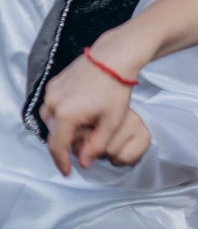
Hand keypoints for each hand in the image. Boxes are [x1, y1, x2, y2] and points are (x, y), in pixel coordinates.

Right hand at [40, 54, 153, 173]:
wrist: (114, 57)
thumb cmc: (116, 88)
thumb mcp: (112, 121)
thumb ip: (96, 145)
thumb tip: (84, 163)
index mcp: (66, 115)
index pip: (57, 146)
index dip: (61, 162)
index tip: (67, 172)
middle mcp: (52, 103)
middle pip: (53, 133)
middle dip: (65, 143)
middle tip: (84, 146)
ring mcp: (51, 92)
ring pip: (51, 119)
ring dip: (63, 128)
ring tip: (84, 128)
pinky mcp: (54, 83)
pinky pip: (53, 105)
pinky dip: (62, 114)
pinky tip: (80, 112)